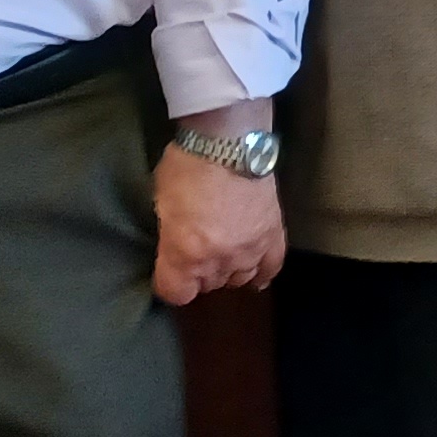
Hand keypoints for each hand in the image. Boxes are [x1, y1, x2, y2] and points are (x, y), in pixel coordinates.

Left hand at [151, 143, 283, 304]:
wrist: (229, 143)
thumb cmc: (185, 168)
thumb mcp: (162, 205)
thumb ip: (170, 235)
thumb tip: (175, 246)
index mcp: (186, 255)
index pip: (176, 293)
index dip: (168, 283)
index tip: (166, 271)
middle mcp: (220, 261)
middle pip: (207, 286)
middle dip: (197, 273)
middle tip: (194, 252)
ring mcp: (251, 250)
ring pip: (237, 279)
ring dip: (226, 271)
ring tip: (222, 255)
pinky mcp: (274, 235)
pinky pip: (271, 267)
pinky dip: (262, 274)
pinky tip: (256, 278)